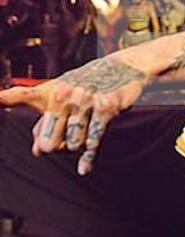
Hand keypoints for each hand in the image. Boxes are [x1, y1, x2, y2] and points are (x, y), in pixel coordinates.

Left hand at [0, 55, 146, 174]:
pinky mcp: (107, 109)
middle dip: (50, 146)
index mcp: (50, 92)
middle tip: (53, 146)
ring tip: (77, 140)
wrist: (121, 67)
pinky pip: (95, 141)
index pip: (22, 97)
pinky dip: (88, 158)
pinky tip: (83, 169)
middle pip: (48, 137)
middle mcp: (66, 96)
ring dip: (73, 148)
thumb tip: (38, 151)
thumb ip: (44, 124)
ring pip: (73, 143)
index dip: (4, 99)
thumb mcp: (62, 98)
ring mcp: (87, 102)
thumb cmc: (84, 85)